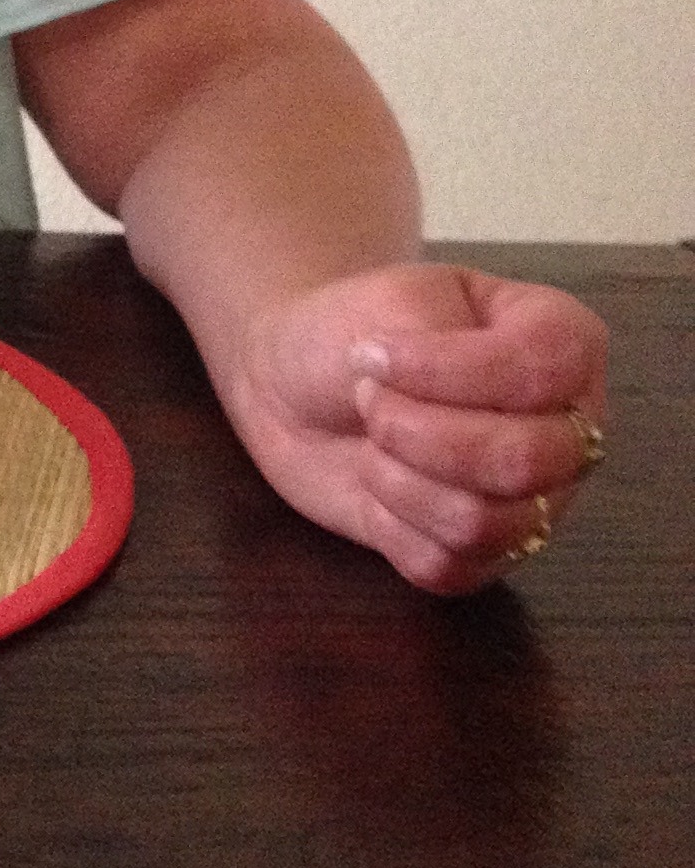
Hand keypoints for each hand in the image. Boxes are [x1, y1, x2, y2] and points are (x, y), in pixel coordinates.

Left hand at [237, 262, 609, 594]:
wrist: (299, 385)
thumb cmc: (358, 329)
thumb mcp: (395, 301)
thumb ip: (436, 342)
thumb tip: (443, 408)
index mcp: (567, 344)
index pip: (540, 372)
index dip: (450, 371)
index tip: (371, 355)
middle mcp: (568, 429)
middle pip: (522, 460)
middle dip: (417, 432)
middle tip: (368, 401)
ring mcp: (535, 499)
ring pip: (486, 523)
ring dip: (399, 480)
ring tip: (372, 444)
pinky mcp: (485, 554)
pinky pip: (451, 566)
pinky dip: (391, 526)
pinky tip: (376, 487)